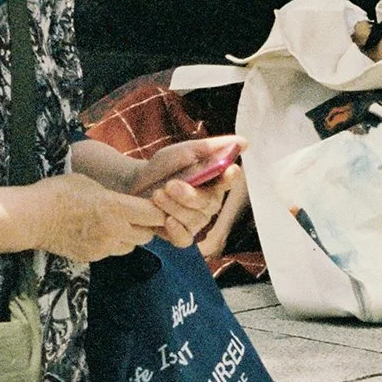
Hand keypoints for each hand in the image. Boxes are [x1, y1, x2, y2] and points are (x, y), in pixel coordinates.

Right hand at [29, 172, 166, 263]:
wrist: (33, 217)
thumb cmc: (58, 192)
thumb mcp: (90, 183)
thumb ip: (113, 195)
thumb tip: (125, 202)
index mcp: (115, 207)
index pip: (154, 214)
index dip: (159, 209)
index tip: (157, 204)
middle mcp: (114, 230)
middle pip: (148, 234)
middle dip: (147, 225)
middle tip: (139, 214)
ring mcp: (103, 247)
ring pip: (132, 246)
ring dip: (131, 236)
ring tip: (118, 223)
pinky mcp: (92, 257)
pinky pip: (113, 252)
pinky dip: (113, 244)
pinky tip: (99, 232)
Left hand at [128, 139, 245, 249]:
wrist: (137, 184)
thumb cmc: (165, 167)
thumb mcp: (185, 152)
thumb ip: (212, 148)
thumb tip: (244, 142)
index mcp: (214, 181)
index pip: (228, 180)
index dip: (230, 177)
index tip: (229, 171)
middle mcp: (209, 203)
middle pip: (210, 203)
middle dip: (190, 195)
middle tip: (171, 185)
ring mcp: (197, 221)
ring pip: (194, 220)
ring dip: (174, 207)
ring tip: (157, 194)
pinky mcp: (182, 235)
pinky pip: (185, 239)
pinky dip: (175, 230)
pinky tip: (166, 219)